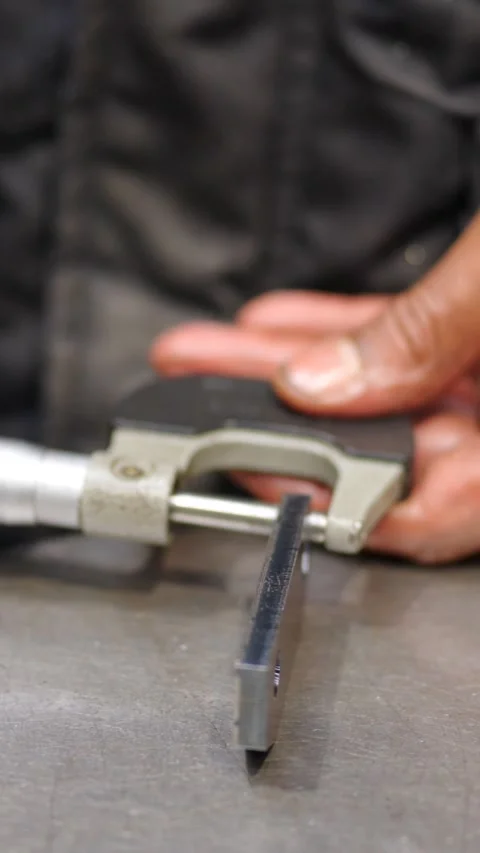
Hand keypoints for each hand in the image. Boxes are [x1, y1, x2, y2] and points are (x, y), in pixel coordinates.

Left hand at [150, 215, 479, 563]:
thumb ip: (421, 336)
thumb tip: (319, 383)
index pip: (412, 513)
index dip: (321, 501)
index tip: (251, 471)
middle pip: (369, 445)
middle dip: (270, 415)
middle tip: (195, 396)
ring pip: (373, 389)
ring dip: (288, 368)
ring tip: (211, 354)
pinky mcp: (473, 336)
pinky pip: (398, 348)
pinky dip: (339, 335)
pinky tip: (278, 326)